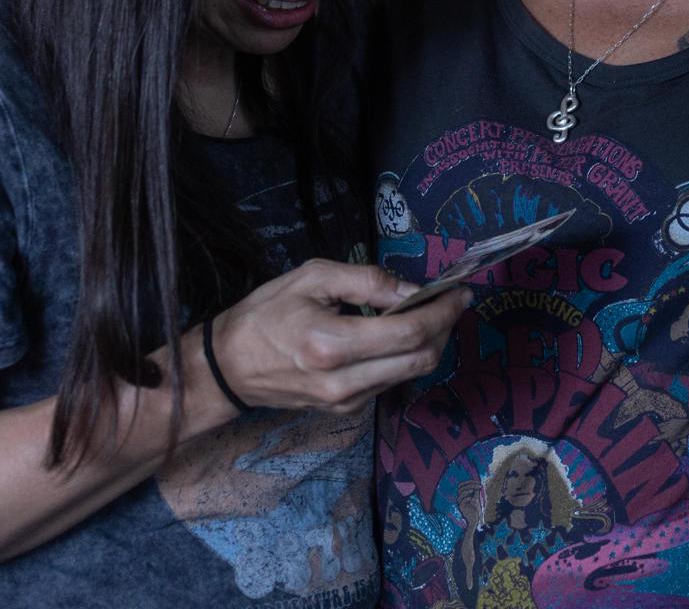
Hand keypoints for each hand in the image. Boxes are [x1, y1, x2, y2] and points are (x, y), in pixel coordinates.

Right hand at [212, 260, 463, 415]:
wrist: (228, 368)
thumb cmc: (266, 314)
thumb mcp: (312, 278)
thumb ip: (367, 281)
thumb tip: (413, 290)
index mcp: (331, 345)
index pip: (409, 333)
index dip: (443, 311)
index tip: (460, 292)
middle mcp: (342, 383)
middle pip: (420, 359)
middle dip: (445, 328)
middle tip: (451, 301)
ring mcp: (345, 402)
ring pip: (411, 374)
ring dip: (430, 343)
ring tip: (431, 313)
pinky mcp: (345, 410)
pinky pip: (391, 382)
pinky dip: (407, 357)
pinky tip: (403, 334)